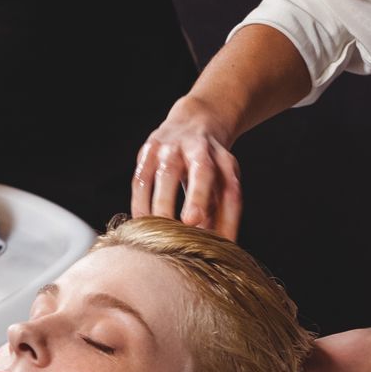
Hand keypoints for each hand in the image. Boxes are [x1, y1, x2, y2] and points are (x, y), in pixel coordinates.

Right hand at [131, 96, 243, 238]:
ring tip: (158, 234)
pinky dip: (140, 202)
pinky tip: (141, 222)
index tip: (222, 240)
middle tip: (189, 224)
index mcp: (224, 160)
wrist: (192, 122)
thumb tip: (218, 249)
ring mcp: (173, 147)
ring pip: (167, 174)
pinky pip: (141, 178)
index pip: (230, 188)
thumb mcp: (222, 182)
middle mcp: (200, 149)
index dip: (229, 216)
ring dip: (162, 204)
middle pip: (201, 172)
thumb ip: (220, 213)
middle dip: (197, 197)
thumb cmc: (210, 165)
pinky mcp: (148, 150)